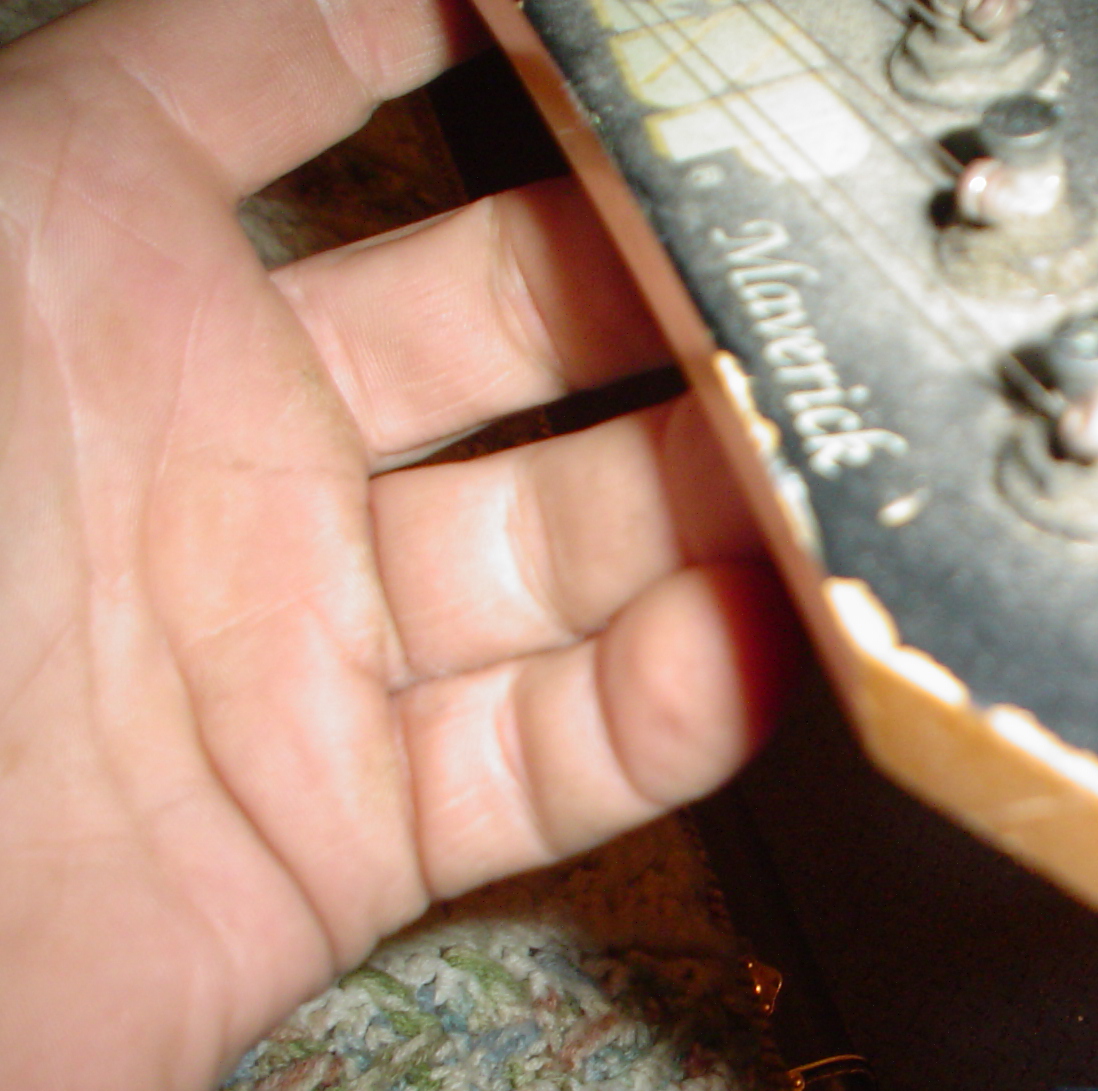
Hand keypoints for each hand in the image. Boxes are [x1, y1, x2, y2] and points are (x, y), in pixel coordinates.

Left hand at [0, 0, 801, 1090]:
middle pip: (507, 345)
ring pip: (565, 553)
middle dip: (661, 288)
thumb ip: (195, 61)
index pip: (314, 103)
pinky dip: (666, 710)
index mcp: (96, 281)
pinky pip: (545, 761)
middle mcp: (219, 459)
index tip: (628, 29)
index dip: (475, 45)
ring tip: (836, 449)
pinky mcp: (343, 837)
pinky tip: (763, 636)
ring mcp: (296, 651)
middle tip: (800, 256)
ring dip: (706, 502)